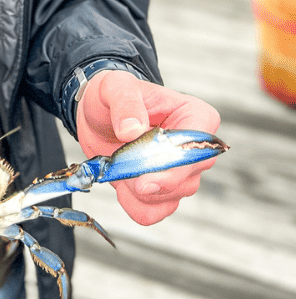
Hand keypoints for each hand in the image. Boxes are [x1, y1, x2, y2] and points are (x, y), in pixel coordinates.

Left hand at [76, 71, 220, 225]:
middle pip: (186, 179)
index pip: (200, 147)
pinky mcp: (162, 191)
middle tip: (121, 168)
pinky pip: (154, 212)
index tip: (146, 176)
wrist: (98, 115)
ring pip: (169, 198)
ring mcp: (180, 173)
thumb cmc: (114, 95)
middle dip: (150, 180)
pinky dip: (133, 204)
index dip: (175, 166)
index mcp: (194, 116)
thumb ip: (125, 103)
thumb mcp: (114, 86)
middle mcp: (193, 149)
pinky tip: (121, 186)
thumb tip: (132, 129)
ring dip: (137, 191)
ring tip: (117, 166)